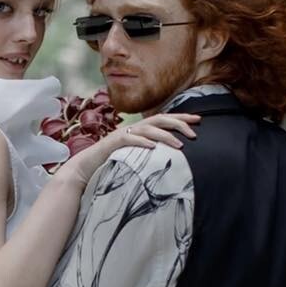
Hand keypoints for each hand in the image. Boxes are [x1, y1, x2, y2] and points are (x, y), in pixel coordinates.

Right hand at [63, 112, 197, 184]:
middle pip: (160, 119)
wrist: (86, 168)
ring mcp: (123, 134)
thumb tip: (168, 158)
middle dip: (179, 123)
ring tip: (180, 145)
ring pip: (148, 129)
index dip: (182, 118)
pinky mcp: (114, 143)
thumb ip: (149, 154)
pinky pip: (130, 139)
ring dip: (165, 136)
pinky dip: (142, 142)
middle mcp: (134, 128)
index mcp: (140, 130)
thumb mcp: (135, 158)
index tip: (199, 120)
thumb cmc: (111, 165)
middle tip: (195, 132)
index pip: (164, 120)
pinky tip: (153, 147)